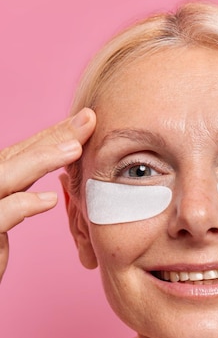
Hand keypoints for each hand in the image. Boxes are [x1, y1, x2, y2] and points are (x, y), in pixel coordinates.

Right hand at [0, 108, 95, 281]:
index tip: (86, 122)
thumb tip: (59, 182)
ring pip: (5, 177)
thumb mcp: (2, 217)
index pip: (20, 152)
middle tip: (89, 120)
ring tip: (74, 149)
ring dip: (40, 160)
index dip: (52, 135)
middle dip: (53, 137)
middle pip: (15, 156)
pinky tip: (50, 199)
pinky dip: (22, 206)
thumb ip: (19, 194)